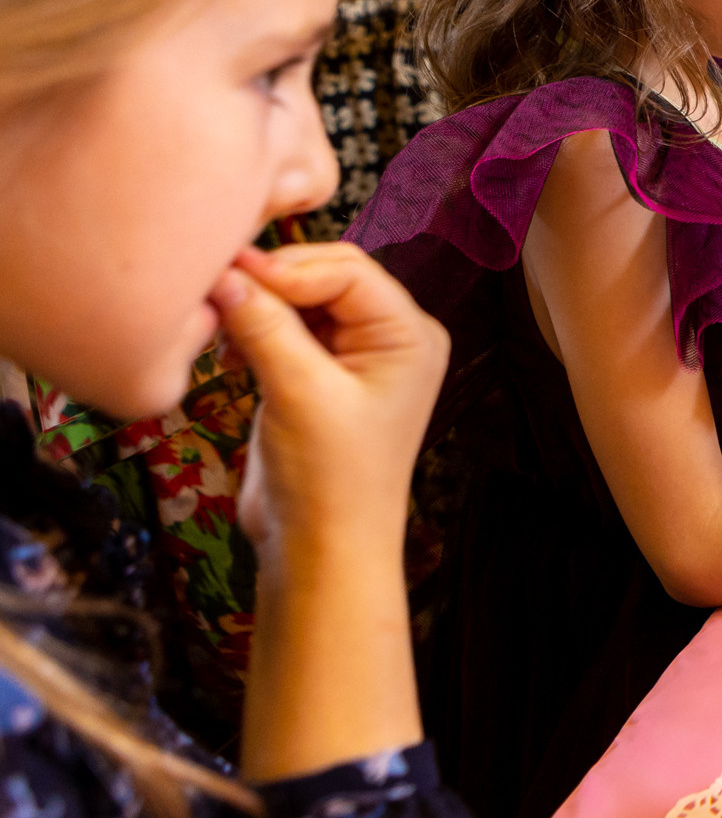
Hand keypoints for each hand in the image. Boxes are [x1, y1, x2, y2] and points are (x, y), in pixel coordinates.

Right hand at [211, 242, 447, 560]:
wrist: (321, 550)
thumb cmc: (331, 478)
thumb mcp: (299, 393)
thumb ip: (266, 328)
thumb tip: (226, 273)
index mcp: (409, 335)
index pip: (349, 271)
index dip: (289, 267)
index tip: (230, 271)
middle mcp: (390, 339)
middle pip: (326, 277)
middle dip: (273, 282)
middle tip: (216, 289)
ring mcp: (354, 358)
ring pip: (301, 302)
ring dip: (260, 306)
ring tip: (220, 325)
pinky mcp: (319, 377)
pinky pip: (286, 331)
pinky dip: (256, 332)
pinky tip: (228, 351)